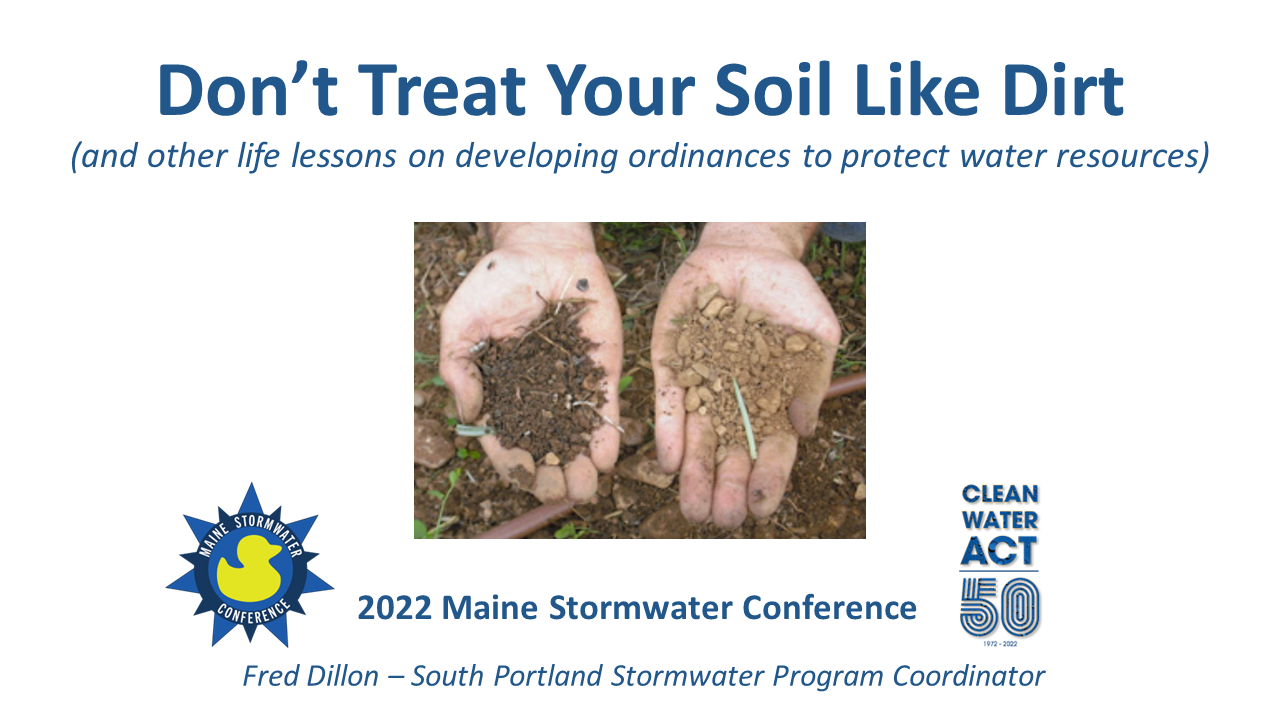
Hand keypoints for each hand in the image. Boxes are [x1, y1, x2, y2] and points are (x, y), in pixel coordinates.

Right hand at [439, 223, 622, 502]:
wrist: (540, 249)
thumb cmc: (494, 283)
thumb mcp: (461, 323)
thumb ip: (459, 367)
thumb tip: (471, 414)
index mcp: (502, 393)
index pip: (507, 440)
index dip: (514, 463)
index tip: (522, 477)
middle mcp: (538, 396)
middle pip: (546, 447)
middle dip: (552, 474)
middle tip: (557, 491)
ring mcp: (571, 384)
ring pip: (578, 436)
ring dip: (582, 466)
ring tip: (585, 487)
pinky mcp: (601, 367)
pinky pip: (604, 405)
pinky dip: (606, 432)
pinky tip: (607, 457)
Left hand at [651, 223, 841, 527]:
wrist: (748, 252)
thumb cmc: (791, 293)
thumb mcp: (816, 331)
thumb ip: (812, 378)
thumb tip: (805, 428)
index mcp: (772, 401)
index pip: (770, 452)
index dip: (767, 481)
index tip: (762, 509)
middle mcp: (734, 402)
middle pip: (729, 455)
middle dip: (725, 488)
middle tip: (720, 519)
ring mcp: (701, 385)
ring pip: (696, 440)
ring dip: (694, 476)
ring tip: (692, 508)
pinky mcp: (671, 365)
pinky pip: (668, 404)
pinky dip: (668, 433)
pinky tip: (669, 461)